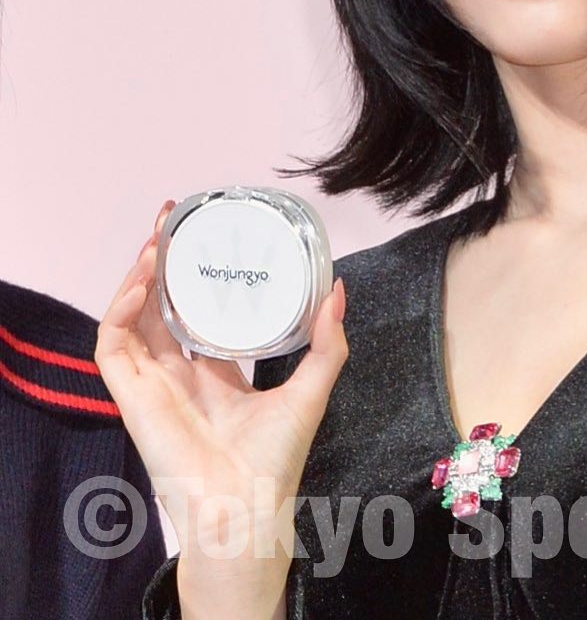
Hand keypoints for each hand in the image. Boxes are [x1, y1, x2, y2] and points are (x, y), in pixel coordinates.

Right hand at [95, 201, 348, 617]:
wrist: (246, 505)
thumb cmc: (276, 457)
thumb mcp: (312, 387)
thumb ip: (328, 341)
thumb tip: (338, 289)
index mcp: (215, 371)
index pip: (196, 313)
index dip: (194, 275)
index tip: (203, 235)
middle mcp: (179, 372)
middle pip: (160, 305)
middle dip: (161, 262)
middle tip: (171, 217)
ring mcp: (152, 382)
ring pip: (132, 317)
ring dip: (138, 276)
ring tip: (158, 239)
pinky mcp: (131, 395)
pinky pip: (112, 345)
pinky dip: (120, 309)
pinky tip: (144, 281)